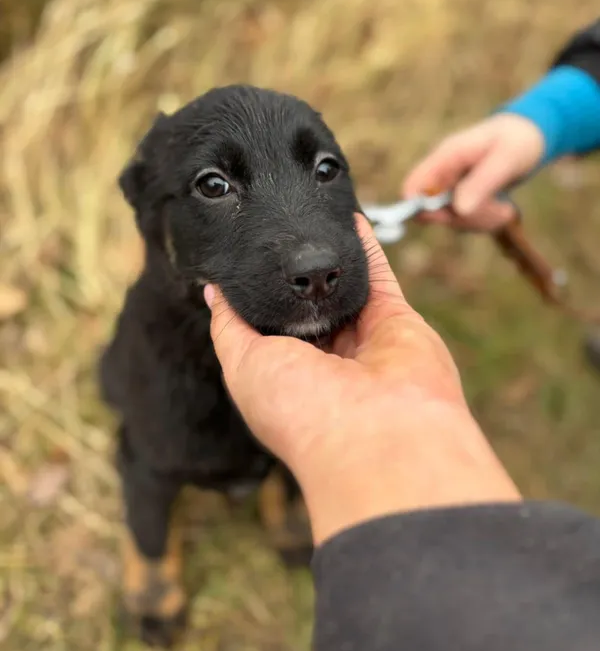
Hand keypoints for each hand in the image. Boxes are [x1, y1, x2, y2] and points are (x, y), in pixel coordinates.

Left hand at [204, 216, 519, 544]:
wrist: (374, 432)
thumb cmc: (300, 410)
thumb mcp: (242, 366)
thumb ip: (229, 325)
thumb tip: (214, 291)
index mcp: (286, 375)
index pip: (267, 329)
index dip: (255, 299)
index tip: (241, 262)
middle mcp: (325, 359)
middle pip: (305, 307)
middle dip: (291, 279)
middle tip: (273, 235)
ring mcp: (362, 339)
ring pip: (339, 288)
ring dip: (325, 260)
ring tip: (306, 220)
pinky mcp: (395, 319)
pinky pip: (376, 273)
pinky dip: (364, 245)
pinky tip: (349, 218)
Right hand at [403, 113, 544, 230]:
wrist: (530, 136)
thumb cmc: (517, 141)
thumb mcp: (505, 160)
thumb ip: (481, 183)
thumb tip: (459, 210)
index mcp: (445, 157)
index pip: (413, 186)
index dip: (418, 207)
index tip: (449, 217)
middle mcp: (443, 174)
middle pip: (433, 211)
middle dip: (466, 218)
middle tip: (500, 211)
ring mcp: (452, 188)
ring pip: (453, 220)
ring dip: (480, 220)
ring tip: (506, 209)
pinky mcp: (462, 199)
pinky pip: (466, 221)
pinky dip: (485, 221)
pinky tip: (503, 210)